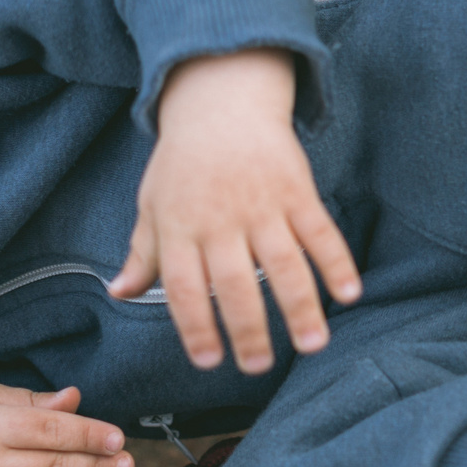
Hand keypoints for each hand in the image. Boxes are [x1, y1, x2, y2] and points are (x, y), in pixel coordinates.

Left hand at [107, 48, 361, 373]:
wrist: (221, 101)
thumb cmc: (183, 163)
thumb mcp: (152, 204)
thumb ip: (142, 253)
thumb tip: (118, 292)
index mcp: (180, 227)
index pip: (184, 287)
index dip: (196, 326)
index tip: (209, 361)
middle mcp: (220, 219)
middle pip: (235, 282)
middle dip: (248, 328)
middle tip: (258, 365)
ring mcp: (261, 204)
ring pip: (284, 262)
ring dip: (300, 307)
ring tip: (311, 345)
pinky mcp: (296, 190)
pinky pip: (320, 231)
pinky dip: (336, 262)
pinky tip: (348, 294)